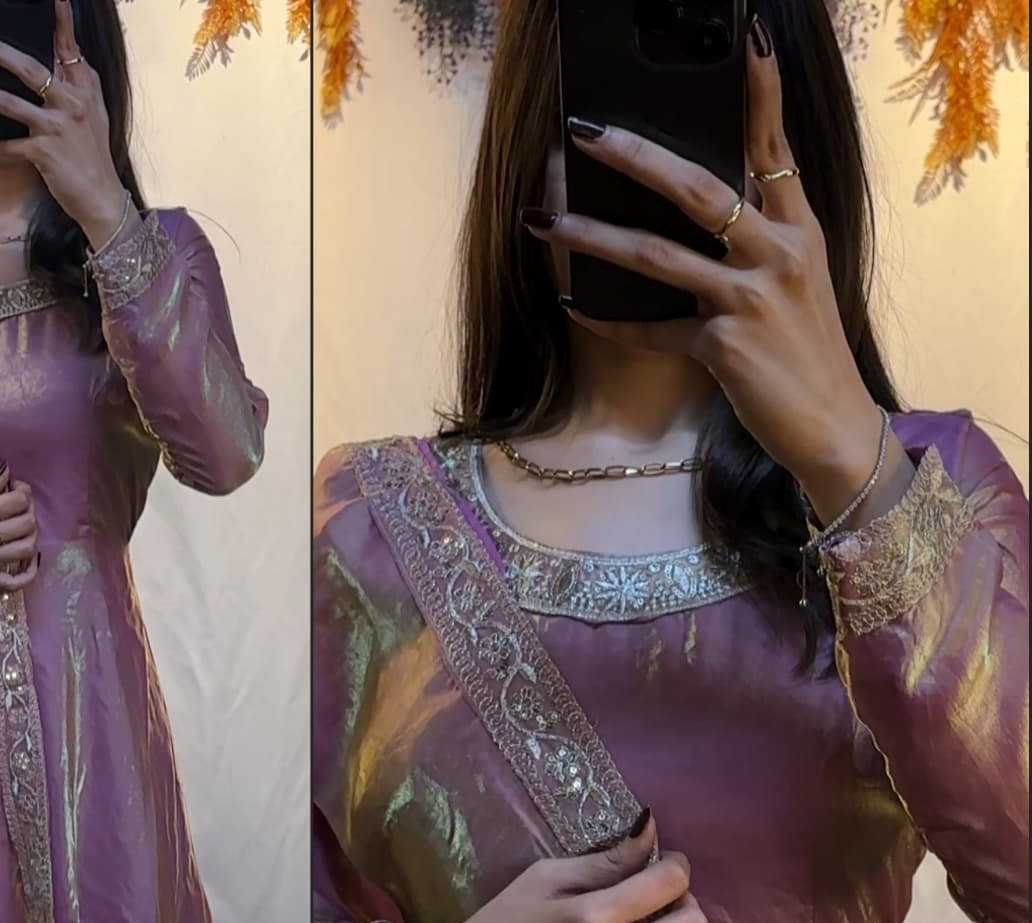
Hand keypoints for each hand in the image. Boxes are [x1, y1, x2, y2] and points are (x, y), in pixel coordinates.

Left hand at [0, 0, 128, 250]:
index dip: (60, 20)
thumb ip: (75, 83)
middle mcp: (72, 102)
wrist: (102, 198)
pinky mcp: (44, 153)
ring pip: (8, 103)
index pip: (68, 45)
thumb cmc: (93, 155)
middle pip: (29, 67)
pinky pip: (5, 144)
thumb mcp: (93, 113)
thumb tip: (54, 59)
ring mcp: (57, 127)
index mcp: (84, 86)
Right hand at [0, 467, 38, 592]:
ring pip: (26, 549)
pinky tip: (29, 559)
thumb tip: (5, 476)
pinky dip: (28, 572)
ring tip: (22, 526)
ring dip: (31, 535)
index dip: (23, 491)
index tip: (16, 487)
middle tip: (19, 505)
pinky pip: (14, 583)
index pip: (17, 501)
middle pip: (26, 524)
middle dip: (29, 509)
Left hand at [524, 23, 912, 527]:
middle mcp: (778, 254)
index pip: (776, 148)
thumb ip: (760, 239)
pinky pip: (650, 328)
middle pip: (699, 188)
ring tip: (546, 222)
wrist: (833, 426)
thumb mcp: (799, 283)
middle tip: (586, 133)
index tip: (744, 40)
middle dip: (636, 157)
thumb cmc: (805, 354)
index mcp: (798, 230)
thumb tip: (698, 206)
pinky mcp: (724, 348)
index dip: (759, 94)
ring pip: (659, 256)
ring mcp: (751, 300)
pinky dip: (609, 321)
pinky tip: (573, 306)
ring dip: (594, 238)